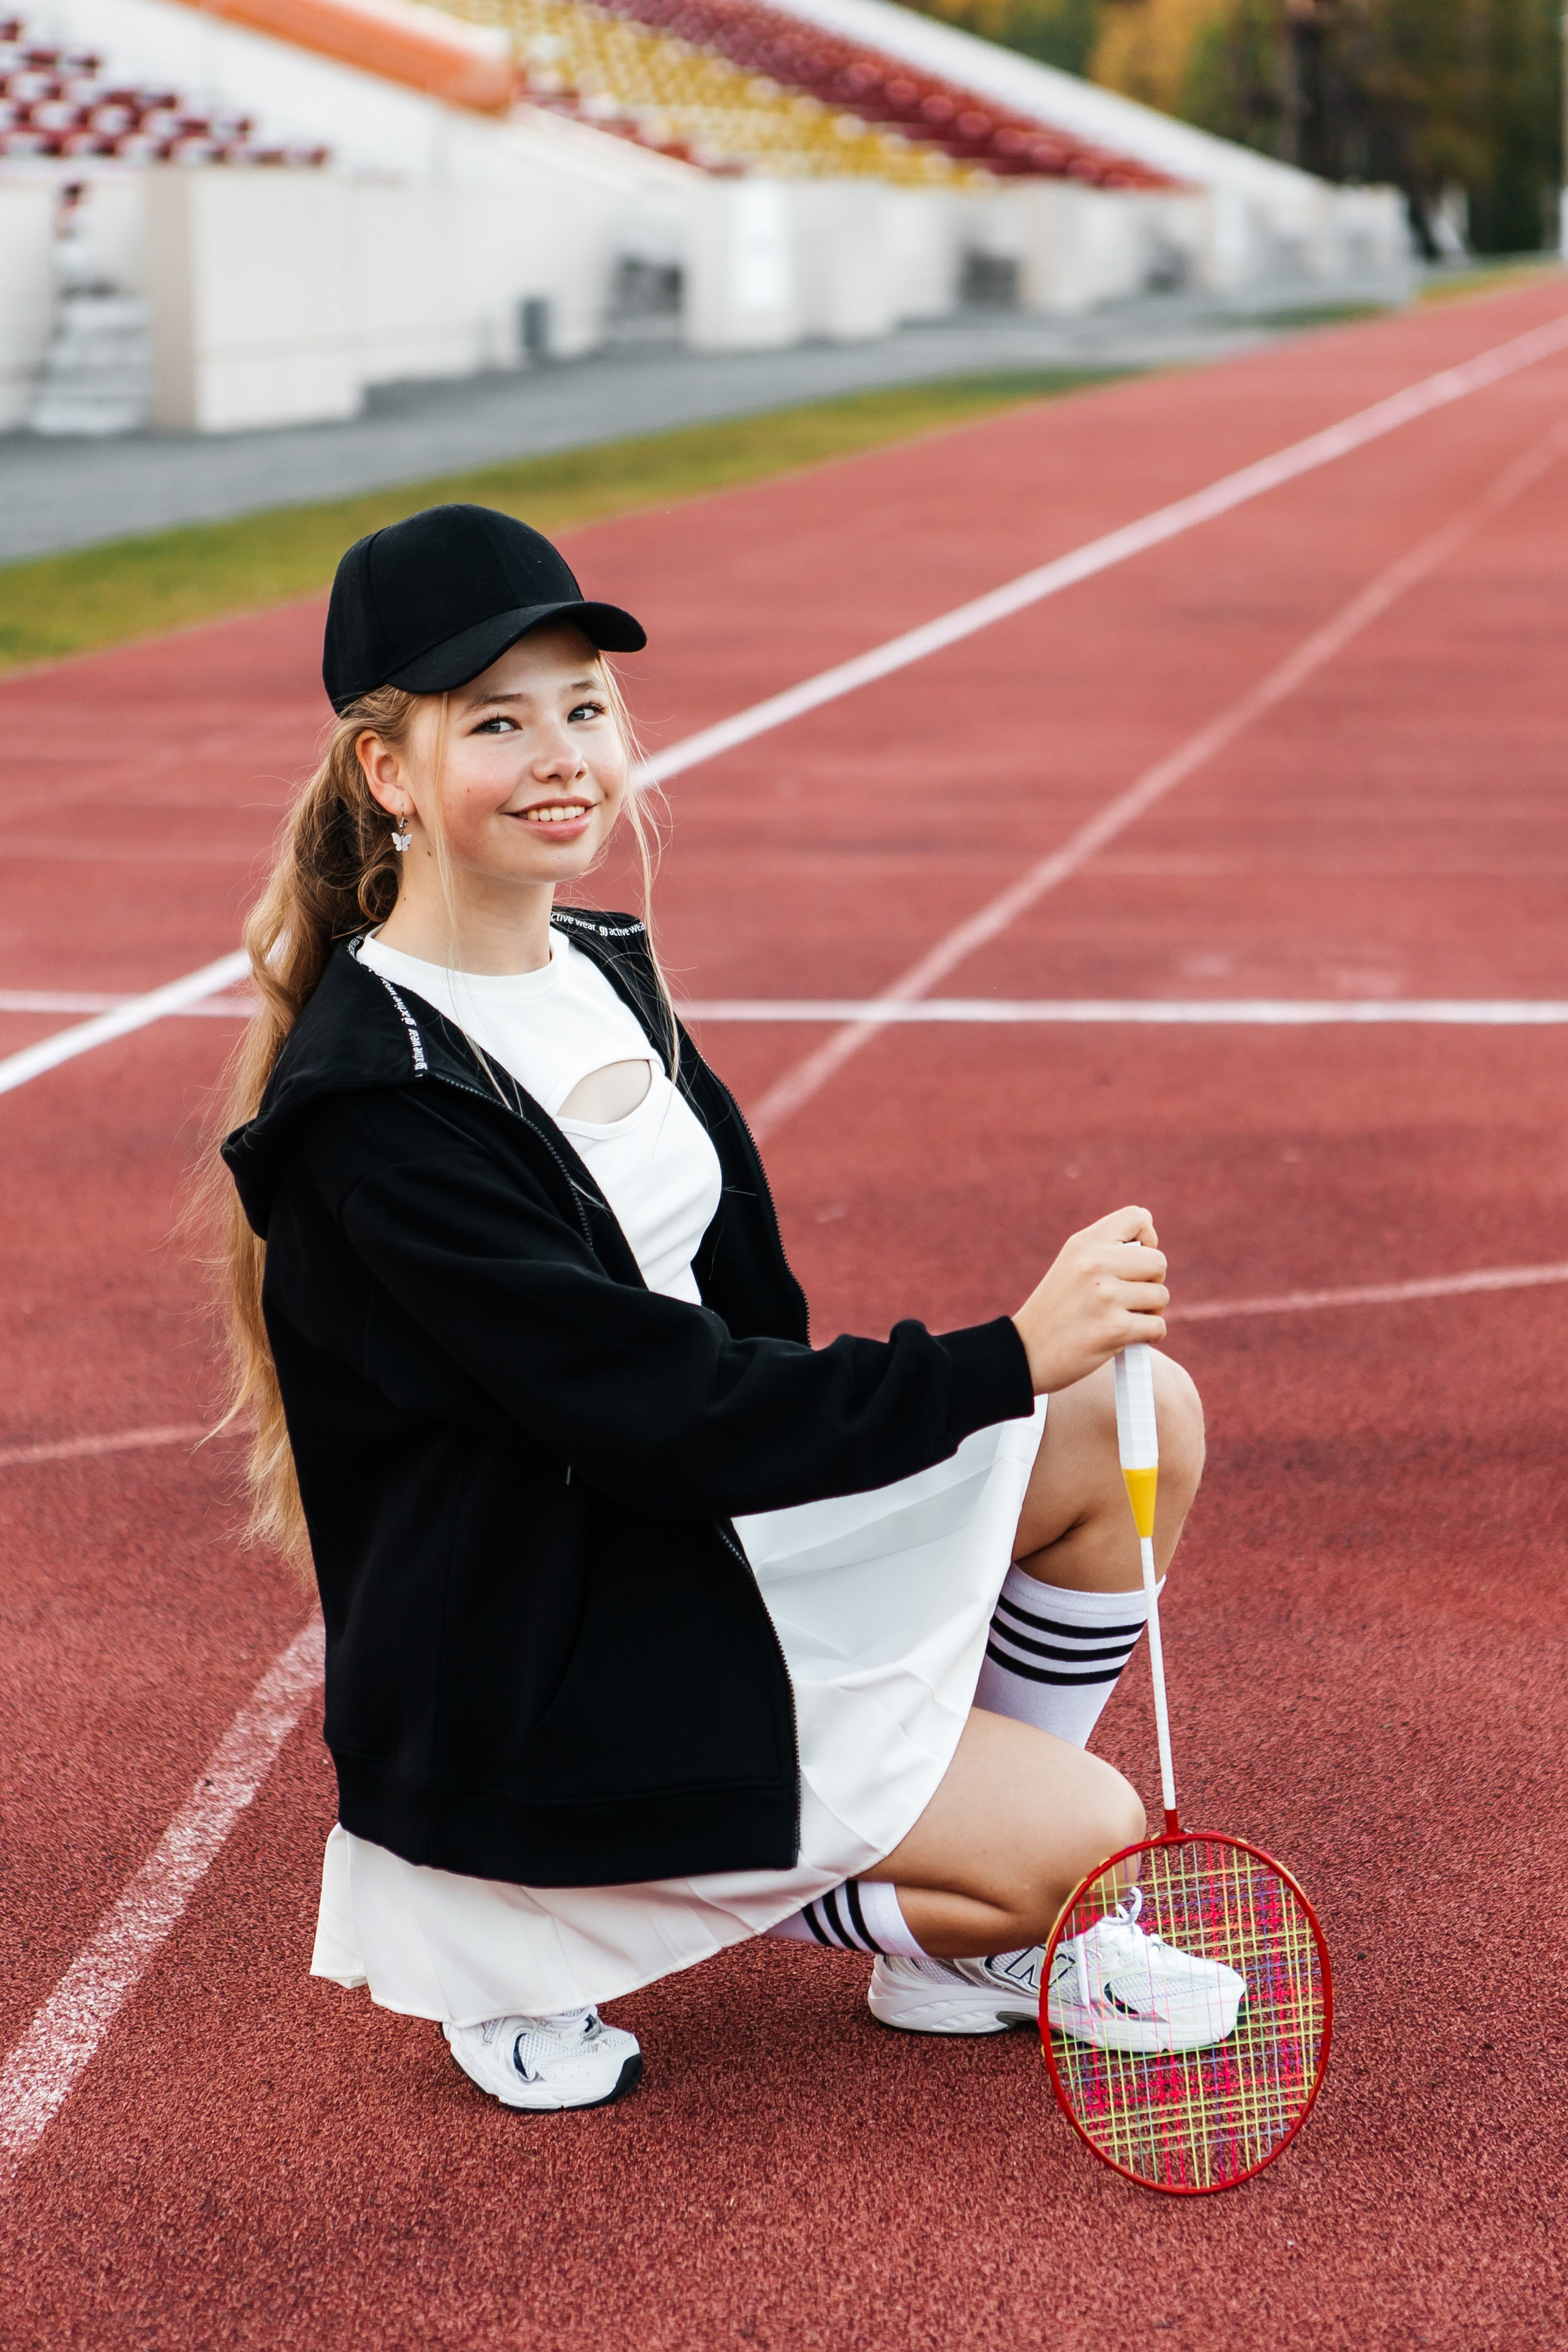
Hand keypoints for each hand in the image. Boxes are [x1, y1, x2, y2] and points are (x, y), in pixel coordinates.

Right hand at [1011, 1206, 1168, 1395]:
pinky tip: (1129, 1339)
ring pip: (1161, 1295)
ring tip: (1125, 1318)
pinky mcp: (1115, 1328)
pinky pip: (1158, 1325)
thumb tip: (1150, 1234)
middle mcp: (1094, 1264)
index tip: (1134, 1262)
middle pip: (1158, 1261)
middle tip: (1131, 1298)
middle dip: (1152, 1282)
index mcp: (1084, 1244)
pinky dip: (1150, 1336)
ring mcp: (1105, 1296)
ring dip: (1151, 1312)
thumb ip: (1107, 1249)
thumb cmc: (1056, 1311)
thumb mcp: (1072, 1266)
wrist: (1027, 1353)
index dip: (1148, 1239)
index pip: (1138, 1217)